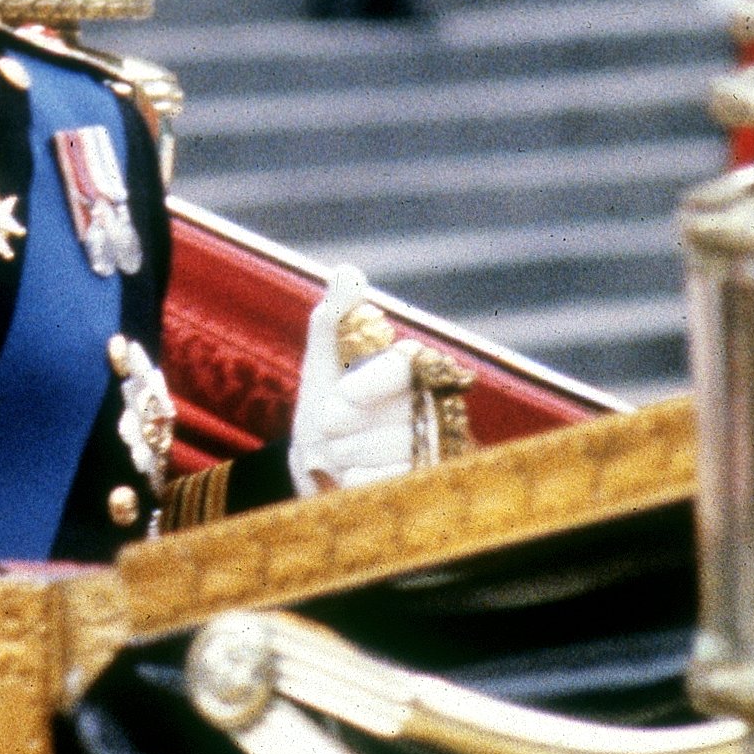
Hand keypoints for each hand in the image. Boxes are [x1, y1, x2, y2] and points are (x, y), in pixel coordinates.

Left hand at [286, 271, 422, 496]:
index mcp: (412, 369)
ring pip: (402, 448)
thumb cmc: (325, 407)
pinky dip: (365, 480)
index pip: (408, 364)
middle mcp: (433, 404)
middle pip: (404, 411)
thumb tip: (347, 271)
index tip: (342, 391)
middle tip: (330, 426)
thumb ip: (334, 320)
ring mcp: (435, 446)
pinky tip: (351, 476)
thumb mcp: (321, 365)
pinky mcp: (428, 482)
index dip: (376, 379)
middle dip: (356, 423)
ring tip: (338, 451)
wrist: (317, 466)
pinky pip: (400, 482)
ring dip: (355, 452)